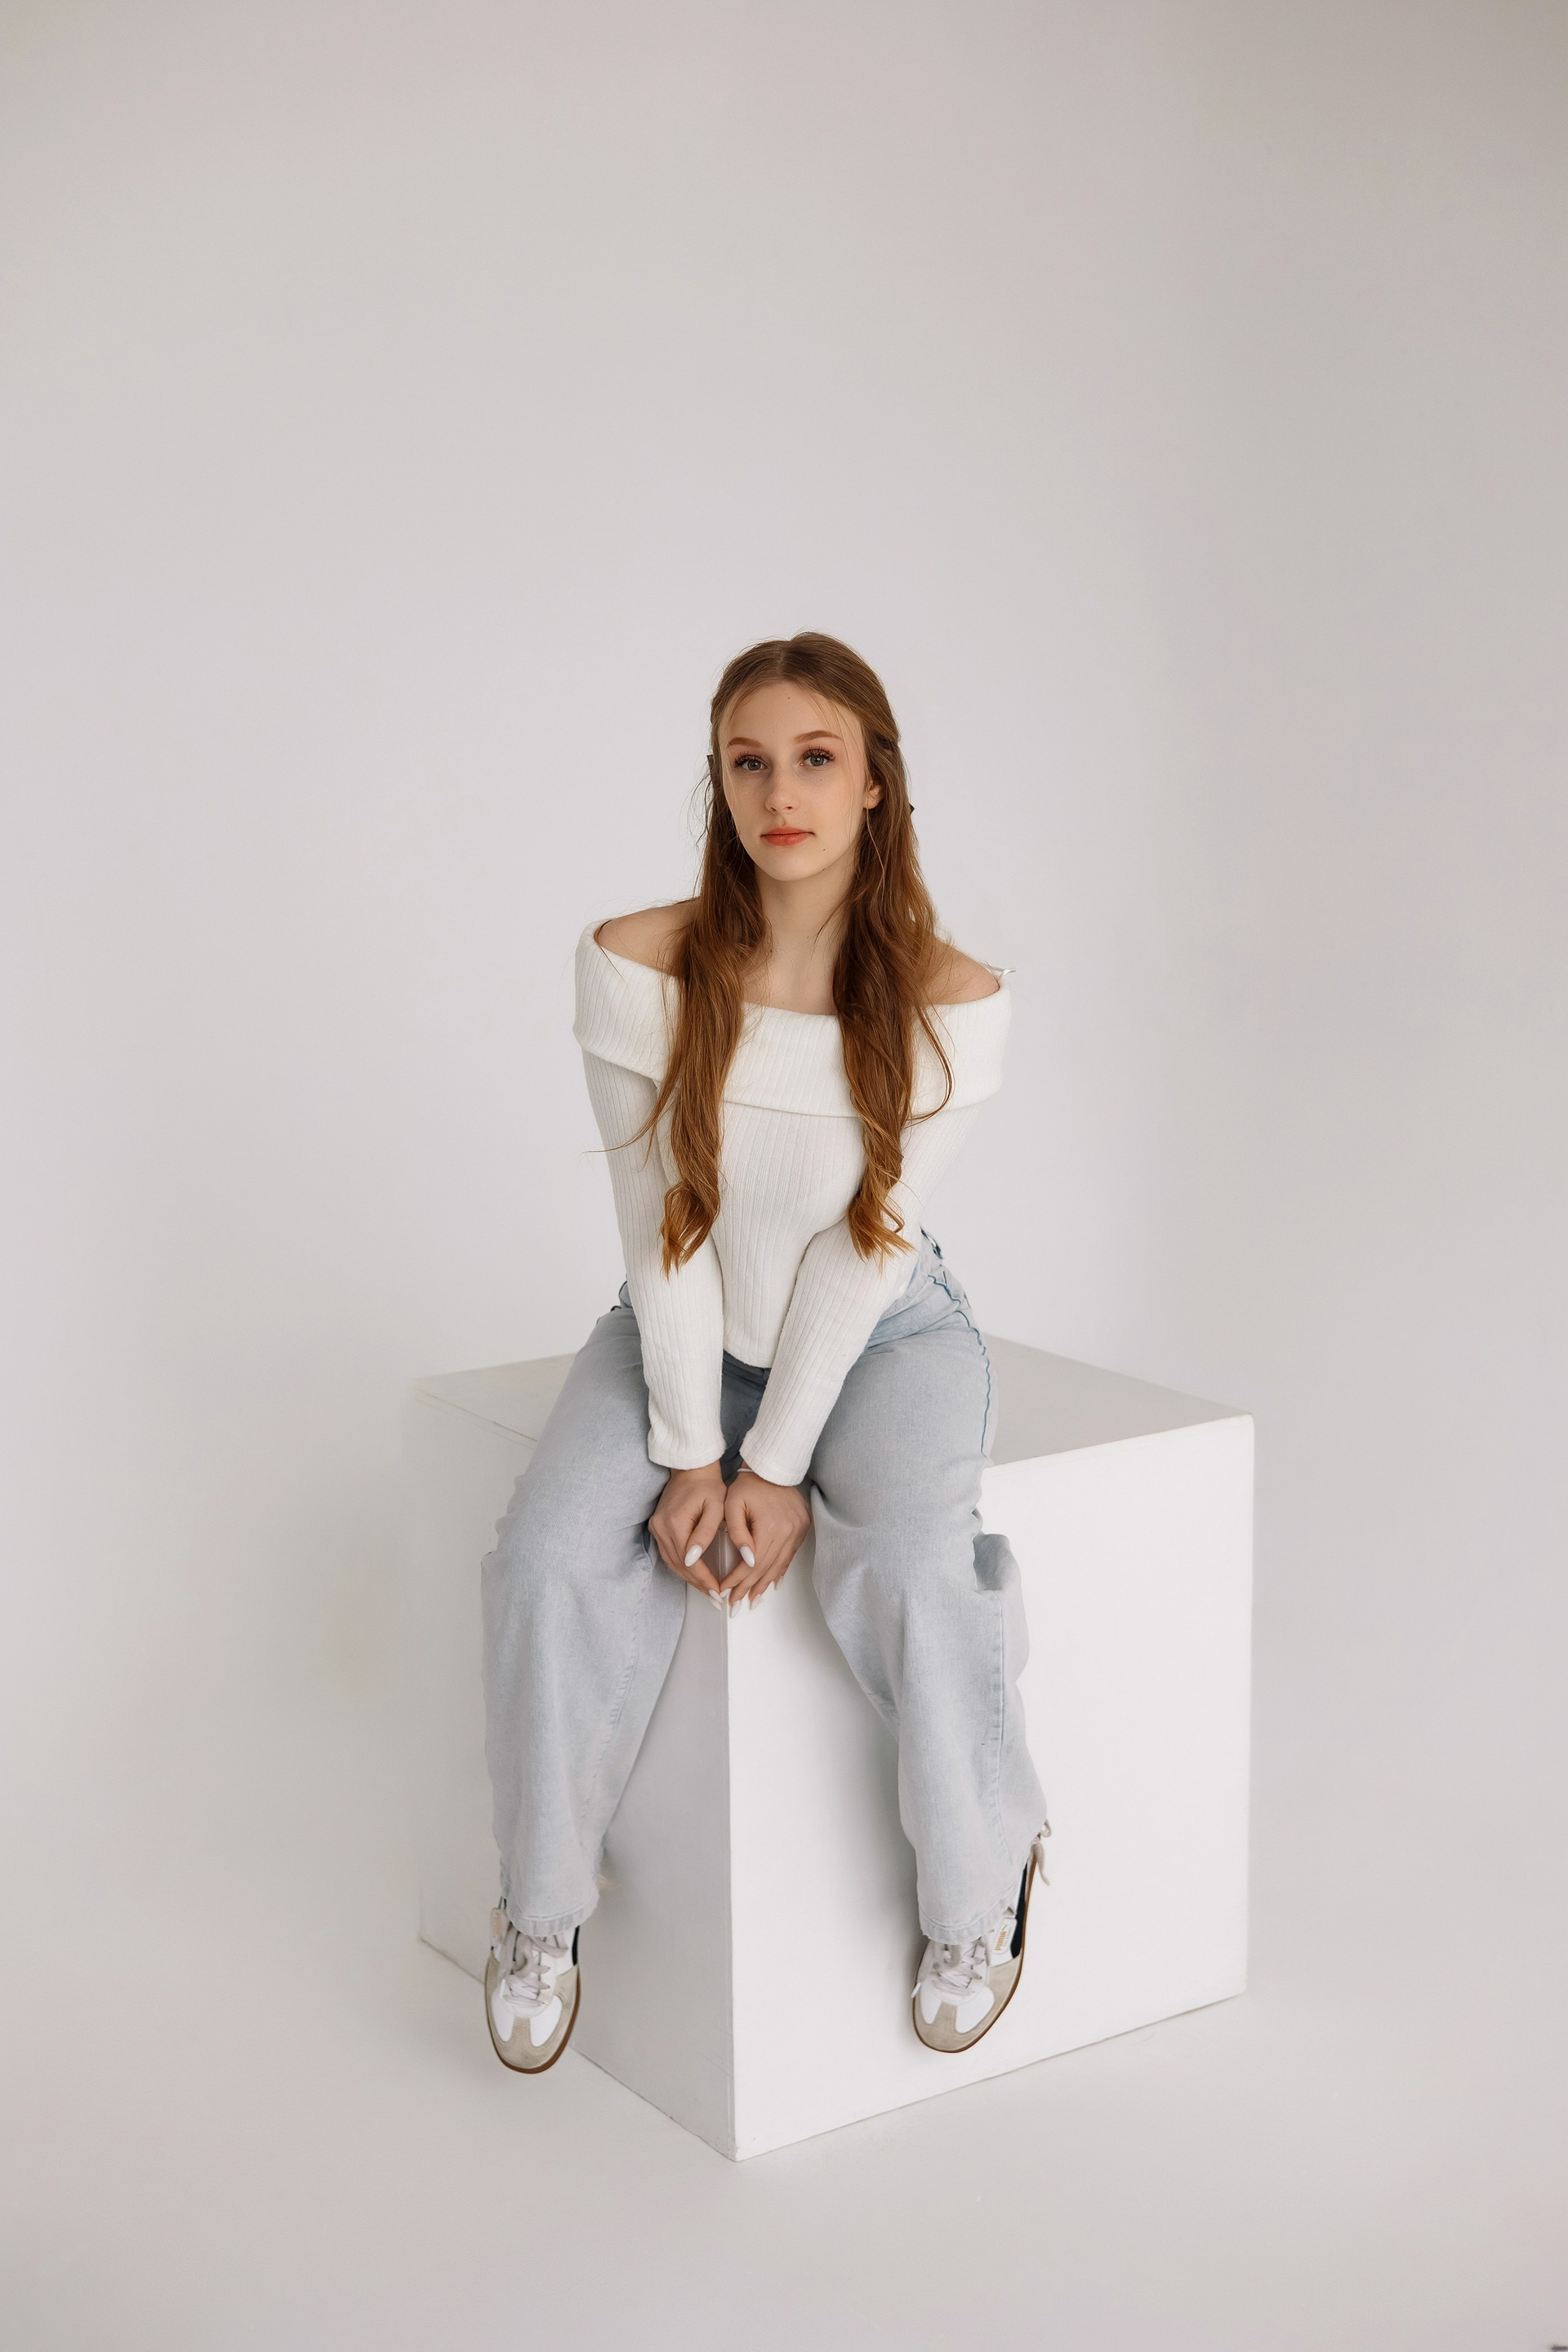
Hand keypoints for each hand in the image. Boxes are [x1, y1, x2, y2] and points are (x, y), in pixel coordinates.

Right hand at [648, 1463, 726, 1591]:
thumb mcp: (715, 1508)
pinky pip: (668, 1554)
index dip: (704, 1579)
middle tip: (716, 1597)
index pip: (689, 1561)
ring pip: (672, 1563)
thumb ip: (704, 1534)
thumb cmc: (708, 1486)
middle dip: (698, 1583)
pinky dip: (681, 1567)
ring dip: (689, 1578)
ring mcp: (656, 1528)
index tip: (718, 1591)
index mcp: (675, 1523)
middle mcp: (661, 1528)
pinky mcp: (657, 1527)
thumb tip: (692, 1560)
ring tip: (707, 1590)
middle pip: (679, 1566)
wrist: (691, 1469)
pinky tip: (694, 1574)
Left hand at [719, 1468, 811, 1609]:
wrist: (771, 1469)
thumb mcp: (732, 1506)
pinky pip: (789, 1557)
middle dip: (748, 1588)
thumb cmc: (747, 1486)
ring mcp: (797, 1532)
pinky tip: (771, 1585)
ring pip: (778, 1565)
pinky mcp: (802, 1529)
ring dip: (764, 1585)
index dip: (736, 1579)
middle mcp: (787, 1532)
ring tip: (752, 1601)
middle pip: (765, 1568)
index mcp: (769, 1526)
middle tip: (735, 1604)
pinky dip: (778, 1572)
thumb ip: (737, 1534)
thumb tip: (748, 1561)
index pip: (751, 1563)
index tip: (724, 1590)